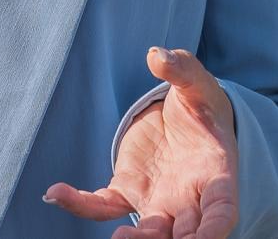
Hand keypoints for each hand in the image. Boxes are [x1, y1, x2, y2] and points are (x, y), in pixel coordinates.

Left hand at [44, 47, 239, 238]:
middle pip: (185, 233)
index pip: (221, 210)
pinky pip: (104, 205)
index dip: (216, 227)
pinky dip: (81, 205)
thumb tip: (157, 56)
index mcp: (215, 175)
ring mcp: (158, 201)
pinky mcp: (128, 191)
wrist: (184, 118)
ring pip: (148, 231)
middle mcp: (189, 199)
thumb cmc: (201, 105)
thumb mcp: (197, 83)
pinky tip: (56, 194)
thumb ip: (182, 70)